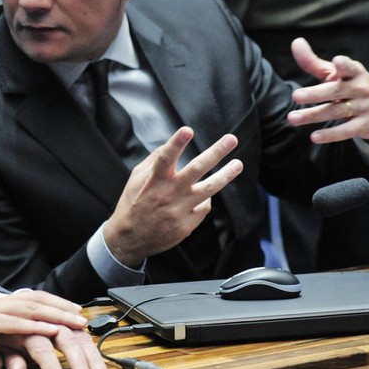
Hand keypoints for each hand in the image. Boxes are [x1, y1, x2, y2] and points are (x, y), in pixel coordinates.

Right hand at [0, 290, 104, 368]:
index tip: (70, 313)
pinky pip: (14, 322)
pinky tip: (51, 329)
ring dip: (56, 314)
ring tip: (75, 321)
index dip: (51, 305)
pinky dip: (35, 325)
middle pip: (35, 300)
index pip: (28, 301)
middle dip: (60, 307)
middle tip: (81, 315)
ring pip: (29, 308)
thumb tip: (2, 358)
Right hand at [104, 128, 242, 266]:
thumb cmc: (133, 203)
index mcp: (154, 179)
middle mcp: (168, 193)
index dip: (176, 143)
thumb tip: (170, 145)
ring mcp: (179, 210)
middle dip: (216, 152)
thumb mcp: (136, 178)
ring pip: (209, 189)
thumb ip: (153, 160)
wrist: (130, 237)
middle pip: (196, 169)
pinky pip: (204, 207)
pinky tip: (202, 196)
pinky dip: (205, 199)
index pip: (165, 158)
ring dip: (225, 175)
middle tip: (231, 139)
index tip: (187, 130)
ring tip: (238, 164)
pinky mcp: (186, 225)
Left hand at [286, 38, 368, 142]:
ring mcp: (364, 107)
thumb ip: (313, 62)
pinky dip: (331, 134)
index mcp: (354, 72)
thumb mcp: (335, 73)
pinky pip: (346, 130)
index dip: (344, 65)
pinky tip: (314, 137)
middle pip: (336, 91)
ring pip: (336, 111)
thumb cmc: (350, 85)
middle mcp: (361, 88)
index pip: (349, 67)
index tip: (336, 63)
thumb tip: (296, 42)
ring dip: (313, 115)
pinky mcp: (364, 125)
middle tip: (295, 96)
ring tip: (292, 118)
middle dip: (315, 94)